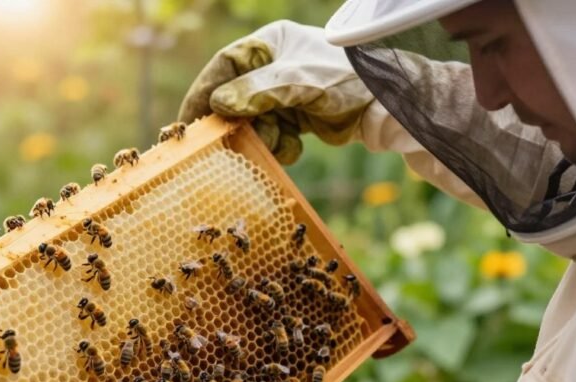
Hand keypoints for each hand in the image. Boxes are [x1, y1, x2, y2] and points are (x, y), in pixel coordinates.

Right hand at [178, 20, 374, 163]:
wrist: (386, 105)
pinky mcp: (295, 115)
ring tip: (279, 143)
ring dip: (261, 138)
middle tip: (224, 145)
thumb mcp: (297, 82)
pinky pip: (271, 134)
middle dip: (235, 123)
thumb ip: (256, 92)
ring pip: (252, 121)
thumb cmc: (344, 80)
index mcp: (270, 43)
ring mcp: (283, 91)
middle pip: (235, 97)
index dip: (205, 93)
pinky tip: (296, 146)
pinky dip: (279, 145)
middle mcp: (273, 64)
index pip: (225, 66)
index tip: (189, 121)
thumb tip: (218, 105)